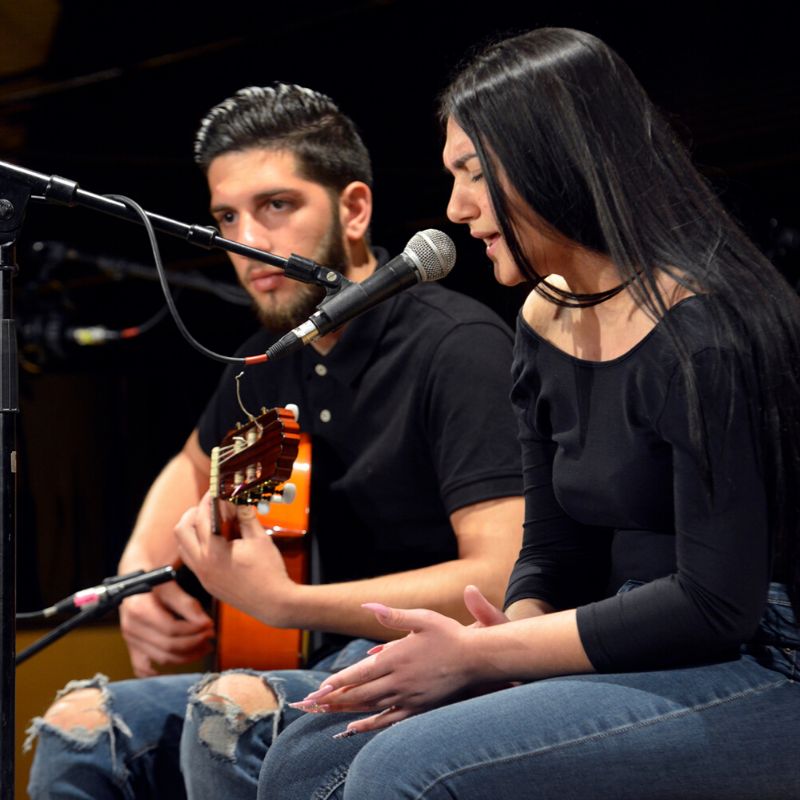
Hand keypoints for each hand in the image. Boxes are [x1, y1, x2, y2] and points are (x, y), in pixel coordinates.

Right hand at [119, 581, 213, 676]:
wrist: (135, 580)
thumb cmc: (153, 578)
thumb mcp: (170, 584)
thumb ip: (187, 604)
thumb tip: (206, 623)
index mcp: (139, 609)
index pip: (171, 629)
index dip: (194, 630)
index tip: (210, 625)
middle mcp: (131, 628)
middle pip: (168, 646)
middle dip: (194, 643)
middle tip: (211, 636)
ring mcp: (130, 640)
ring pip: (162, 658)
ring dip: (187, 656)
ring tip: (205, 646)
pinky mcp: (132, 647)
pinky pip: (142, 668)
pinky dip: (158, 672)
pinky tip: (176, 665)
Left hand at [174, 492, 295, 626]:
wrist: (274, 603)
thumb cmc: (269, 573)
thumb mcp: (259, 539)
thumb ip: (246, 517)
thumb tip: (240, 500)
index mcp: (214, 552)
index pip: (202, 517)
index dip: (209, 499)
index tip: (215, 491)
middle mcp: (202, 565)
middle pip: (182, 529)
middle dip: (193, 513)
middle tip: (210, 505)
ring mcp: (203, 576)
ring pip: (183, 545)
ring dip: (192, 530)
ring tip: (212, 522)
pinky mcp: (207, 583)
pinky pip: (192, 559)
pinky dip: (198, 545)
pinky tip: (217, 541)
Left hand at [292, 585, 503, 734]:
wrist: (477, 660)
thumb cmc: (449, 635)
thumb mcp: (421, 618)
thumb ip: (392, 615)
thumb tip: (366, 606)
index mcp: (396, 657)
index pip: (359, 673)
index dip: (336, 683)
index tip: (317, 689)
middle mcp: (399, 680)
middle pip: (360, 694)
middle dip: (334, 700)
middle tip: (312, 704)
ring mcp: (409, 697)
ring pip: (371, 707)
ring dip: (346, 710)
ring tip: (326, 712)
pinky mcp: (419, 708)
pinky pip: (389, 720)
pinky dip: (369, 725)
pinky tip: (355, 727)